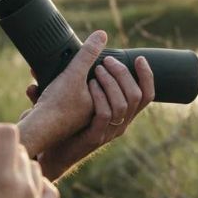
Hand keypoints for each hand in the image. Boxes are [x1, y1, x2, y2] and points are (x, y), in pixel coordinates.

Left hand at [18, 31, 154, 179]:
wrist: (50, 147)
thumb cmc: (66, 121)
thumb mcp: (85, 97)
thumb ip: (92, 78)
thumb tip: (92, 50)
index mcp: (123, 115)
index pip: (147, 96)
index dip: (147, 76)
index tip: (139, 58)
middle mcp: (121, 124)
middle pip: (136, 96)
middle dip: (123, 74)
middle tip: (107, 60)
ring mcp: (109, 132)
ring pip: (122, 105)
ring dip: (110, 83)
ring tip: (97, 70)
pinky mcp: (95, 137)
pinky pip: (104, 115)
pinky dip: (99, 97)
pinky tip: (90, 85)